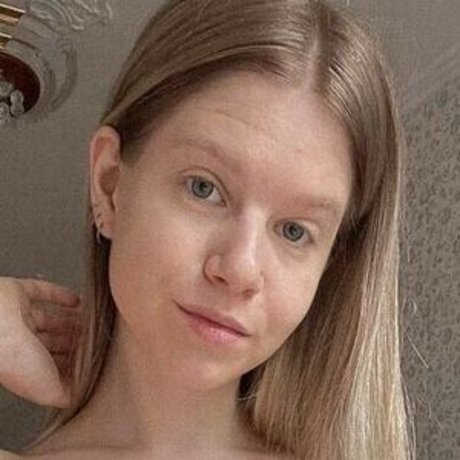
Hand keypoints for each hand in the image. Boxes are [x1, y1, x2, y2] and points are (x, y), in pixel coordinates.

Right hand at [0, 277, 81, 407]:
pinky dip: (60, 295)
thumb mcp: (47, 389)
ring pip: (49, 318)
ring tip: (93, 319)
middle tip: (97, 335)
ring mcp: (17, 317)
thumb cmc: (14, 358)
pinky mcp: (16, 292)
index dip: (72, 360)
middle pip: (53, 340)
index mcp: (24, 367)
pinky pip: (42, 292)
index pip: (53, 364)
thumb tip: (80, 396)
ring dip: (70, 318)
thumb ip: (65, 394)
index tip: (92, 356)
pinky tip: (77, 300)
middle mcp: (18, 343)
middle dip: (73, 338)